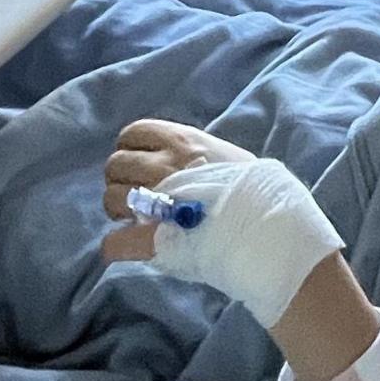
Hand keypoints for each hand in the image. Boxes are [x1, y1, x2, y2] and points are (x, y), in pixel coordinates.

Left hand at [100, 123, 344, 327]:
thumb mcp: (231, 157)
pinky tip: (128, 247)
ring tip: (139, 221)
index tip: (144, 166)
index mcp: (181, 142)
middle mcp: (161, 166)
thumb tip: (191, 162)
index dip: (134, 151)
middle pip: (115, 165)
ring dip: (119, 210)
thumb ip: (201, 155)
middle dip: (123, 180)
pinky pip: (113, 243)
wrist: (270, 228)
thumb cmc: (261, 191)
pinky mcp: (150, 240)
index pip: (133, 133)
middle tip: (141, 198)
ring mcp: (152, 203)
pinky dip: (116, 246)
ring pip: (109, 199)